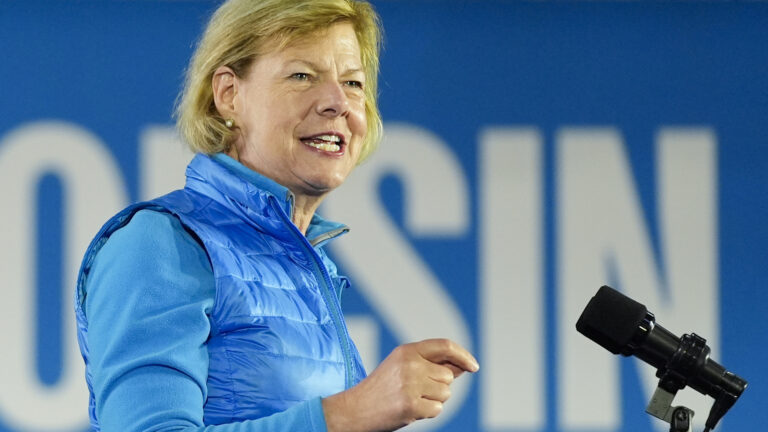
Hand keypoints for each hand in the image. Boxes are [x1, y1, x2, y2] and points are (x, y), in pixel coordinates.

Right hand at [322, 338, 478, 431]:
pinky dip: (428, 413)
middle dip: (440, 386)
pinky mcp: (410, 405)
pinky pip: (437, 410)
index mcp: (407, 350)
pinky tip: (410, 410)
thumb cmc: (383, 388)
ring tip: (411, 399)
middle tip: (417, 391)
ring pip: (445, 394)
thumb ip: (431, 363)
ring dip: (433, 401)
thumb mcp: (403, 366)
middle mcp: (410, 364)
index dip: (463, 355)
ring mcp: (410, 384)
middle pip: (448, 376)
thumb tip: (463, 365)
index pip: (445, 346)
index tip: (474, 366)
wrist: (355, 409)